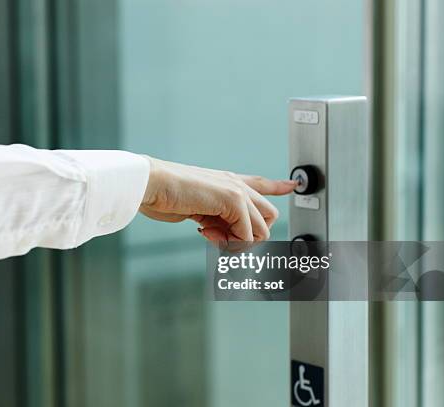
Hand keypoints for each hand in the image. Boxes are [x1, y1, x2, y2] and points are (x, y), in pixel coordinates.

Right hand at [140, 156, 296, 241]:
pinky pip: (246, 234)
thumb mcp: (193, 208)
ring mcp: (236, 191)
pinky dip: (229, 243)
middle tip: (219, 238)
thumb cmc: (163, 195)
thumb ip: (211, 219)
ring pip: (261, 229)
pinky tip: (205, 233)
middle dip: (250, 236)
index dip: (278, 186)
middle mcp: (235, 184)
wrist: (151, 183)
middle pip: (269, 215)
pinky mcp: (232, 199)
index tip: (292, 185)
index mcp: (226, 182)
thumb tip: (220, 235)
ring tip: (210, 235)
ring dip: (238, 243)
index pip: (259, 183)